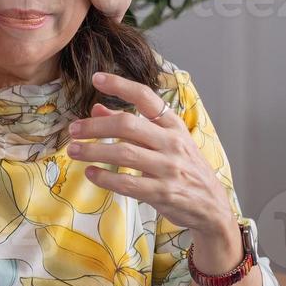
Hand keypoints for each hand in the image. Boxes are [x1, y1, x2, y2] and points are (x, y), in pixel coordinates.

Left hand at [64, 71, 233, 239]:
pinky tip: (91, 173)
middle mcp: (172, 143)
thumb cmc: (185, 169)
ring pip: (124, 153)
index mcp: (173, 125)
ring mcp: (169, 168)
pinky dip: (105, 178)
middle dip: (95, 126)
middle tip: (73, 130)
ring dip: (93, 151)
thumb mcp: (166, 142)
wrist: (212, 207)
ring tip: (73, 151)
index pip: (146, 97)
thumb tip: (97, 109)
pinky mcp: (163, 193)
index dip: (120, 85)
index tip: (97, 78)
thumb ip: (132, 126)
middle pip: (128, 125)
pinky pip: (128, 182)